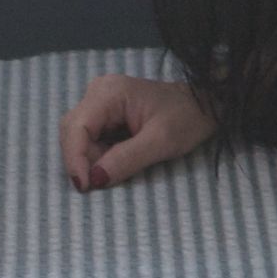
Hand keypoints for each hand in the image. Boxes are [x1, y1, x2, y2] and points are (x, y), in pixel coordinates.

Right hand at [60, 67, 214, 190]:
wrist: (203, 105)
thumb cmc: (187, 118)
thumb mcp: (161, 142)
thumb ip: (126, 159)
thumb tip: (94, 179)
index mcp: (109, 92)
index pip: (76, 127)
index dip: (75, 159)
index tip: (85, 186)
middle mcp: (98, 91)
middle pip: (73, 133)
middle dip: (86, 160)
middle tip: (110, 175)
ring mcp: (99, 101)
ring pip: (79, 138)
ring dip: (93, 159)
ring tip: (123, 162)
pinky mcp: (104, 112)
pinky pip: (90, 139)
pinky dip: (99, 154)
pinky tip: (121, 155)